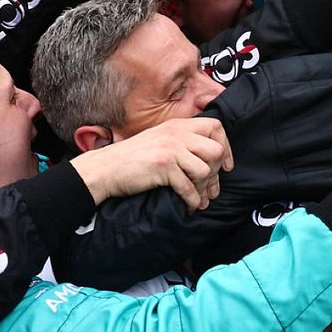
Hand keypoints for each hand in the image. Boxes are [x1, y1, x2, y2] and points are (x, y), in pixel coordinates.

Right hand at [71, 117, 232, 211]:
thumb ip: (182, 141)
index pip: (215, 127)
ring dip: (204, 189)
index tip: (226, 165)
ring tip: (199, 198)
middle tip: (211, 188)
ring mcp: (171, 149)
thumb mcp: (160, 139)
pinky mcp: (164, 167)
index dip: (226, 146)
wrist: (105, 168)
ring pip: (205, 170)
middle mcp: (176, 134)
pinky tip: (189, 205)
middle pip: (215, 150)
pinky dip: (192, 200)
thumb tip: (211, 157)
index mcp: (178, 125)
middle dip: (217, 172)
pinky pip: (189, 187)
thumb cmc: (133, 158)